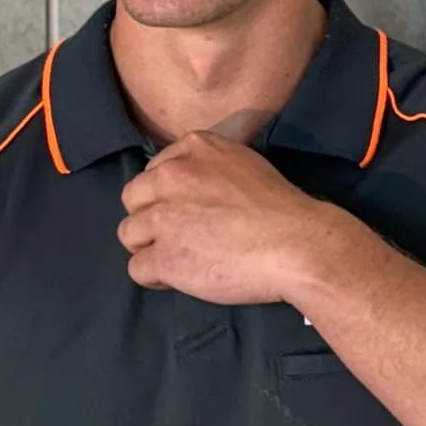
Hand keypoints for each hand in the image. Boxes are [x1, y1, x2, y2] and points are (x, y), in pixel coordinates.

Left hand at [116, 132, 337, 303]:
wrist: (296, 245)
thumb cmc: (280, 207)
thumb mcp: (242, 163)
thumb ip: (207, 168)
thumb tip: (188, 188)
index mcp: (193, 148)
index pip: (154, 171)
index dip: (166, 196)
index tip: (188, 211)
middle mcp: (171, 177)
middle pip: (133, 198)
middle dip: (150, 218)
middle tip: (179, 236)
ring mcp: (164, 218)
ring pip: (128, 234)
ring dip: (150, 248)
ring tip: (181, 258)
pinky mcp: (164, 257)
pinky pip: (137, 269)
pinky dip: (156, 277)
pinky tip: (182, 278)